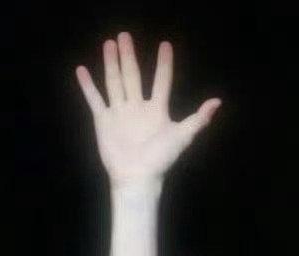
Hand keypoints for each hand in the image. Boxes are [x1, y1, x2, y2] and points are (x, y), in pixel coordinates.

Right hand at [74, 33, 221, 189]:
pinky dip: (87, 86)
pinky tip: (81, 70)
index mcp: (157, 110)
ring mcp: (119, 113)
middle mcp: (137, 107)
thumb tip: (217, 102)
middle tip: (124, 36)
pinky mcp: (103, 121)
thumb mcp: (183, 136)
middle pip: (132, 75)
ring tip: (109, 44)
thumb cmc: (160, 160)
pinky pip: (94, 99)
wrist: (136, 177)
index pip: (161, 81)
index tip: (165, 45)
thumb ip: (198, 119)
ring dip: (111, 63)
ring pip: (114, 82)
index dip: (164, 64)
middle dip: (128, 56)